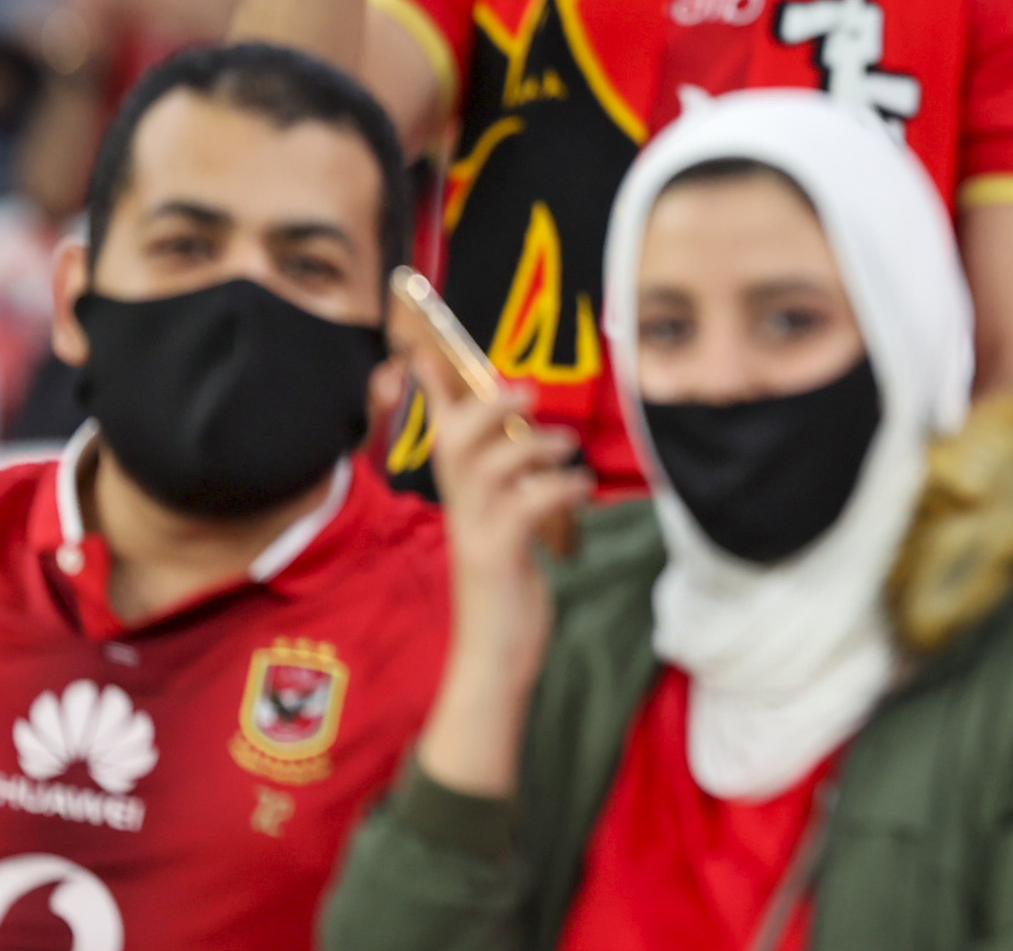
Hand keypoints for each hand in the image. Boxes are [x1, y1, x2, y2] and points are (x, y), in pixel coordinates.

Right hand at [423, 376, 587, 689]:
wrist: (494, 663)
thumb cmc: (508, 597)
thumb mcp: (509, 536)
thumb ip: (515, 495)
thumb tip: (537, 454)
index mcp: (463, 503)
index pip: (442, 436)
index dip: (438, 392)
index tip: (430, 349)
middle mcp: (461, 513)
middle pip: (456, 442)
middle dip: (488, 406)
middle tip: (527, 391)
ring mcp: (475, 536)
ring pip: (486, 468)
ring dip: (532, 446)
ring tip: (567, 447)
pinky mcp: (497, 560)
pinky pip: (522, 508)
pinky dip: (556, 488)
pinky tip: (582, 489)